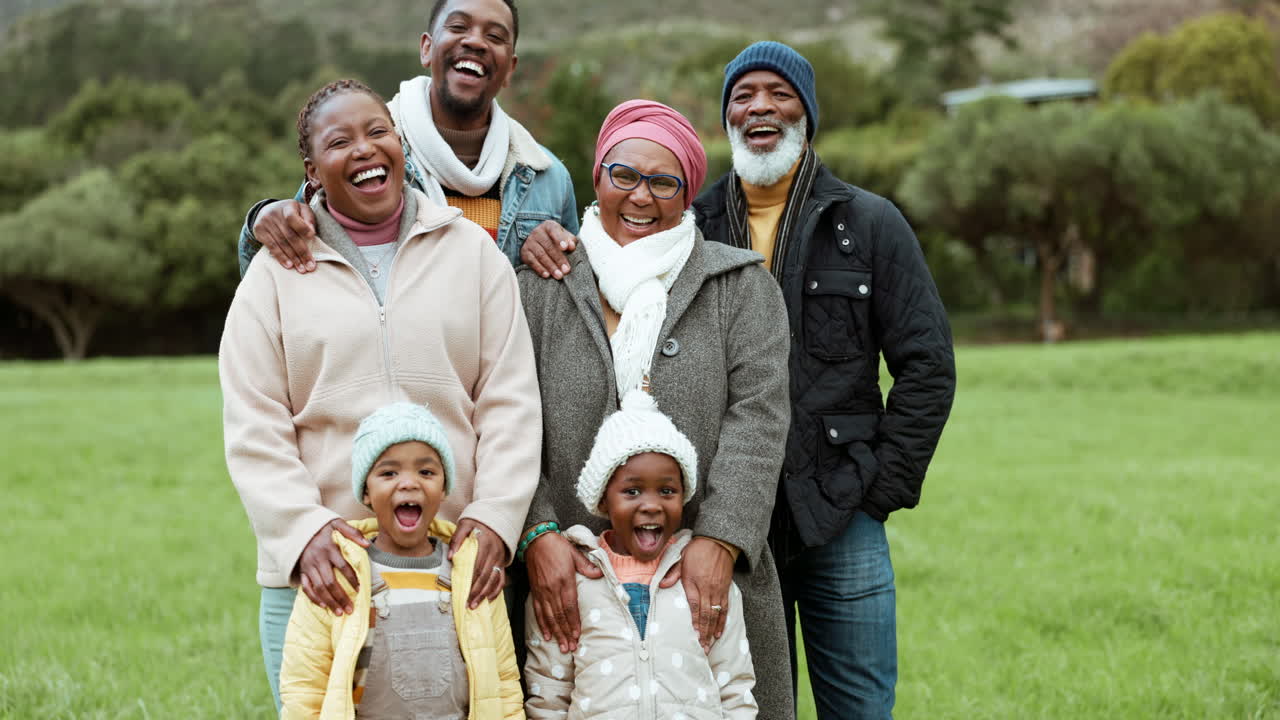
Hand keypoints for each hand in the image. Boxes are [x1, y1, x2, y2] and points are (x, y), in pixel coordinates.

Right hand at [253, 199, 317, 272]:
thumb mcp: (302, 210)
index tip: (312, 237)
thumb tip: (311, 232)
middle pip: (290, 235)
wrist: (268, 209)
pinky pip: (271, 247)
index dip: (302, 227)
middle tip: (310, 266)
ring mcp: (265, 222)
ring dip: (293, 258)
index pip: (293, 217)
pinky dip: (281, 257)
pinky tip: (289, 265)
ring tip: (301, 269)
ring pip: (282, 243)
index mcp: (288, 206)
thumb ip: (309, 219)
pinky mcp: (259, 231)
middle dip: (302, 252)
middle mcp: (274, 213)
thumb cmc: (293, 213)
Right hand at [296, 519, 369, 615]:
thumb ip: (352, 532)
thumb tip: (367, 544)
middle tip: (350, 609)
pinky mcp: (302, 571)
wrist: (298, 527)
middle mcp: (318, 559)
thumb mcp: (336, 523)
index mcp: (328, 548)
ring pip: (319, 588)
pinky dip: (313, 598)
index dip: (352, 579)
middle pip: (330, 582)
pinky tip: (323, 605)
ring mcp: (308, 566)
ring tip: (339, 612)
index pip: (342, 567)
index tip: (359, 589)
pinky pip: (306, 588)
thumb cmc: (321, 527)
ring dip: (329, 602)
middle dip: (341, 597)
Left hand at [449, 518, 507, 608]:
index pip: (477, 567)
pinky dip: (496, 590)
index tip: (463, 593)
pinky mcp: (502, 562)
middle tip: (469, 605)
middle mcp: (494, 553)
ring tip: (476, 605)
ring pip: (493, 580)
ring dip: (485, 594)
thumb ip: (457, 539)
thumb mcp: (465, 524)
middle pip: (485, 576)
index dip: (470, 582)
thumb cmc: (478, 522)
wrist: (496, 517)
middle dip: (477, 592)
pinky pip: (501, 579)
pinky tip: (489, 598)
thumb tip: (450, 556)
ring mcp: (499, 559)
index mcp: (484, 544)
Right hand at [519, 220, 576, 279]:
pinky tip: (547, 275)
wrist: (538, 240)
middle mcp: (537, 232)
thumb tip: (572, 246)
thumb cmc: (556, 239)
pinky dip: (539, 269)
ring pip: (540, 255)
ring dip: (550, 266)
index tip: (566, 248)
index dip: (560, 239)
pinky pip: (532, 262)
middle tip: (566, 270)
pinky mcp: (525, 252)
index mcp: (549, 226)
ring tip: (559, 275)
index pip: (554, 231)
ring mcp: (530, 242)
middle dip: (558, 259)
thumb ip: (570, 240)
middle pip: (548, 246)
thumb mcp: (564, 236)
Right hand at [525, 531, 601, 652]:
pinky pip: (538, 611)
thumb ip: (587, 566)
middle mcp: (552, 589)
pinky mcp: (535, 591)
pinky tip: (546, 635)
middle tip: (570, 648)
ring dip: (555, 633)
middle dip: (565, 633)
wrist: (536, 540)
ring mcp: (542, 592)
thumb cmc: (557, 546)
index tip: (577, 635)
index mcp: (564, 580)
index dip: (573, 622)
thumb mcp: (574, 553)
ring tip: (561, 646)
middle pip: (560, 616)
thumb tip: (599, 575)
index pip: (570, 606)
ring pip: (549, 617)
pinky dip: (542, 624)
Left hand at [679, 537, 734, 652]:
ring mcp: (718, 590)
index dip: (695, 622)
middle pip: (706, 615)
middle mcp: (707, 588)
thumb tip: (662, 586)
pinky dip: (722, 622)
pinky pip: (725, 609)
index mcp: (694, 582)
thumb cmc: (697, 550)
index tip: (694, 636)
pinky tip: (719, 633)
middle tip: (702, 648)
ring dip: (712, 631)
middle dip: (704, 633)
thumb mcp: (681, 558)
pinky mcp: (725, 590)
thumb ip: (672, 573)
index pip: (695, 606)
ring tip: (709, 646)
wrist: (718, 542)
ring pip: (716, 615)